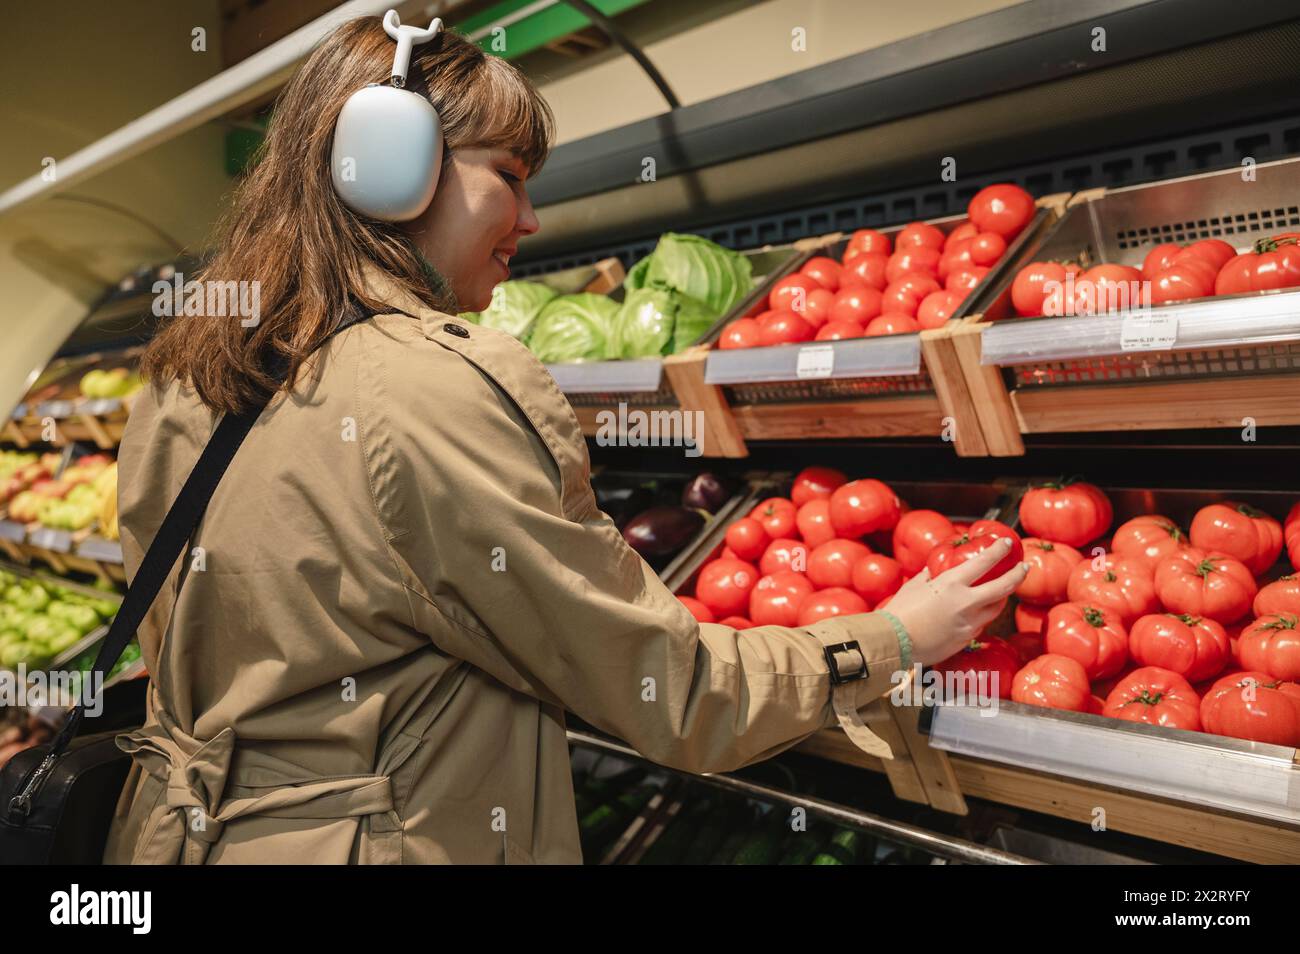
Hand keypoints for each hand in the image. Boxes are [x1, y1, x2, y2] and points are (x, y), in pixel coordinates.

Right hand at [882, 537, 1028, 666]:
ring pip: (996, 608)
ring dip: (1002, 597)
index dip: (998, 550)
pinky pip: (980, 624)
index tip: (1006, 543)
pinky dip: (982, 615)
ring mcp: (969, 623)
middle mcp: (965, 603)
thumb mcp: (915, 585)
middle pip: (1003, 587)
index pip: (984, 562)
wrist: (894, 642)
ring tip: (1003, 590)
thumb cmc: (900, 611)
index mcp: (951, 584)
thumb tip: (938, 567)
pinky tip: (975, 611)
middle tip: (1024, 568)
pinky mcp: (967, 638)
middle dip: (1017, 575)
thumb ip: (931, 575)